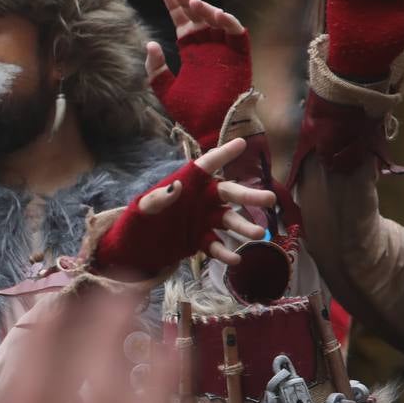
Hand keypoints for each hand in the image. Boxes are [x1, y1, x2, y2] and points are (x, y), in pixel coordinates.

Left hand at [92, 138, 270, 277]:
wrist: (133, 248)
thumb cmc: (137, 220)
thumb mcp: (142, 209)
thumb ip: (158, 198)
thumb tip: (177, 186)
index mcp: (187, 183)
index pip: (207, 165)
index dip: (224, 154)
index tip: (242, 143)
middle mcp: (201, 200)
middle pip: (230, 194)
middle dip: (250, 196)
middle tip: (270, 200)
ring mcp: (204, 220)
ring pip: (229, 220)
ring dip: (244, 226)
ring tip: (258, 234)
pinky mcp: (201, 240)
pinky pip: (216, 245)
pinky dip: (225, 252)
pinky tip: (235, 260)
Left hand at [146, 0, 250, 151]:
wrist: (212, 127)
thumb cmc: (191, 112)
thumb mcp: (166, 91)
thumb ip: (156, 70)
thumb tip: (150, 43)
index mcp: (192, 53)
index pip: (183, 24)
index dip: (176, 8)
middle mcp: (208, 48)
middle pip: (199, 17)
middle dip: (187, 1)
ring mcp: (224, 50)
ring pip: (218, 21)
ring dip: (206, 8)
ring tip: (192, 2)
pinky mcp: (240, 56)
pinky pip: (237, 33)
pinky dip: (228, 21)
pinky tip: (215, 13)